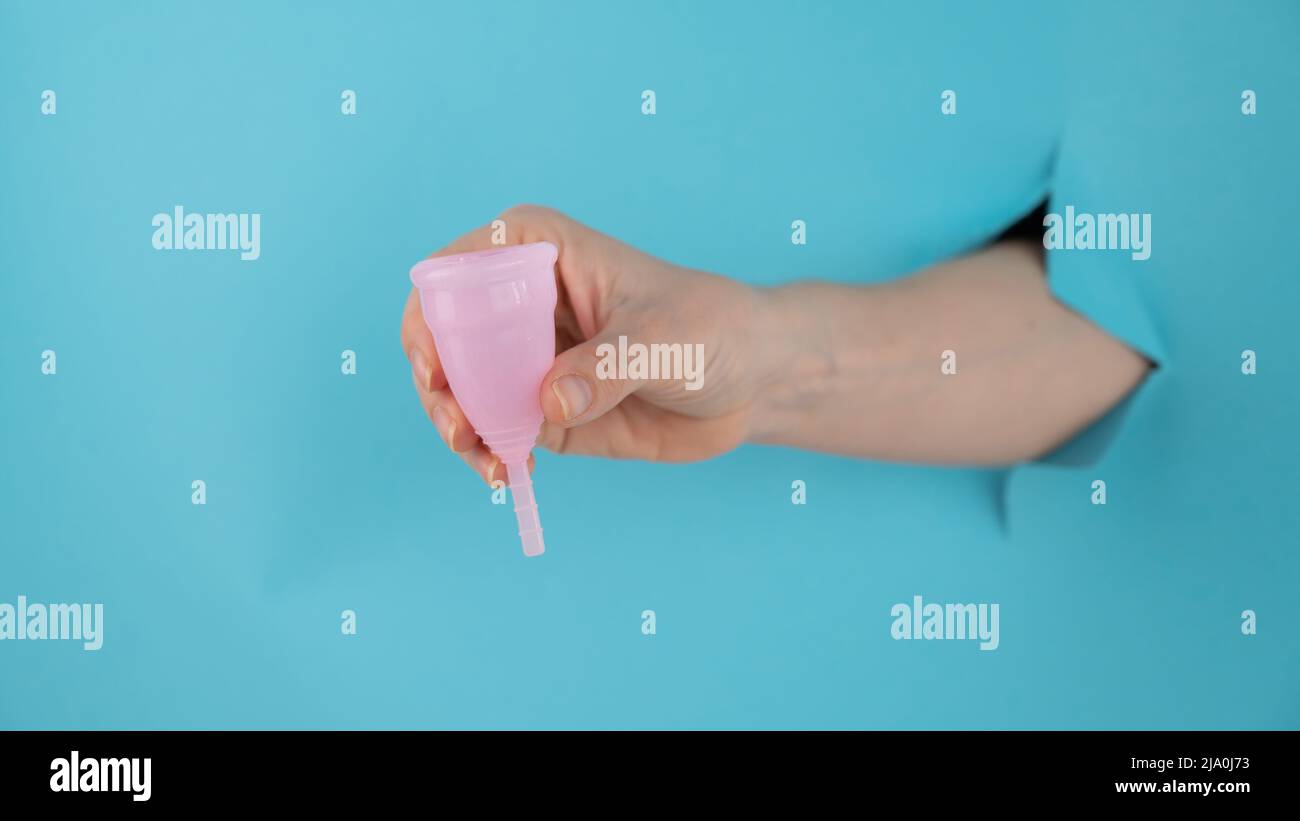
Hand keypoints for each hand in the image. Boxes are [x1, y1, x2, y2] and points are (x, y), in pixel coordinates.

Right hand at [401, 205, 764, 484]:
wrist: (751, 380)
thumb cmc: (713, 329)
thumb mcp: (664, 340)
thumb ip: (607, 368)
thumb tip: (548, 403)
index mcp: (540, 252)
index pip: (458, 267)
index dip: (431, 313)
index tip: (436, 366)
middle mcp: (521, 302)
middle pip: (444, 335)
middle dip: (437, 384)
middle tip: (459, 428)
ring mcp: (527, 358)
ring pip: (461, 388)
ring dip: (457, 425)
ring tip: (484, 459)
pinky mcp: (541, 408)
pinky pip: (495, 429)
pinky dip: (488, 453)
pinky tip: (506, 473)